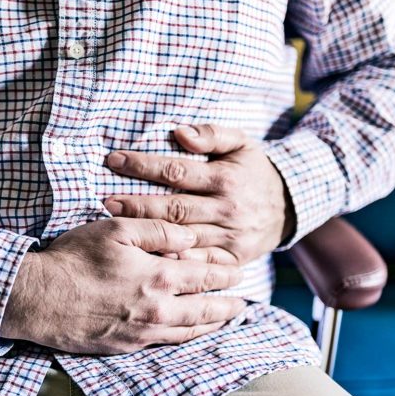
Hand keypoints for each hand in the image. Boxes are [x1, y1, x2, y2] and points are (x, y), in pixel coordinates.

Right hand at [1, 218, 245, 354]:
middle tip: (242, 301)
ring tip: (226, 319)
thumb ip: (158, 230)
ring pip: (190, 332)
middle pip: (206, 310)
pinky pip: (167, 345)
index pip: (206, 276)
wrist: (39, 298)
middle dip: (228, 304)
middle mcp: (159, 310)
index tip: (237, 270)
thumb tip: (189, 237)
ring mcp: (143, 332)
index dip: (225, 272)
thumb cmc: (75, 259)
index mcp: (160, 277)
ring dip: (213, 325)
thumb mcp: (115, 229)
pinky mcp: (127, 346)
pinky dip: (187, 338)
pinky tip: (189, 333)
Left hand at [103, 125, 294, 264]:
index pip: (176, 171)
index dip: (143, 165)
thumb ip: (212, 134)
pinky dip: (174, 260)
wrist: (289, 206)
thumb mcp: (242, 143)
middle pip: (174, 208)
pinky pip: (199, 262)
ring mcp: (229, 237)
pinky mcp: (231, 259)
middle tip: (105, 201)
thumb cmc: (253, 171)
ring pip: (182, 237)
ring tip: (116, 227)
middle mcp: (227, 209)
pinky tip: (147, 256)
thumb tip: (179, 132)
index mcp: (225, 179)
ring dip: (148, 234)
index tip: (113, 160)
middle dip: (137, 204)